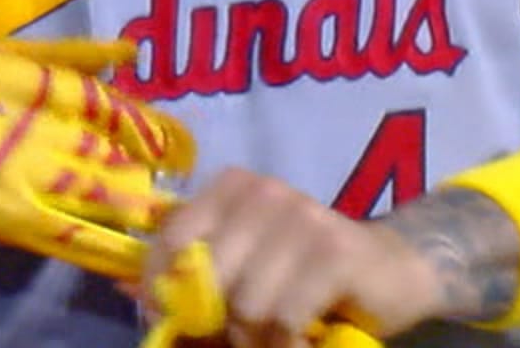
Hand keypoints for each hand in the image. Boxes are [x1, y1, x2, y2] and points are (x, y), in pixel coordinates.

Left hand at [142, 167, 440, 347]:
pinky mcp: (336, 252)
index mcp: (233, 186)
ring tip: (278, 336)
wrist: (394, 272)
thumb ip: (191, 275)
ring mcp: (303, 217)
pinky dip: (289, 342)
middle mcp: (265, 191)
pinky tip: (304, 337)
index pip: (171, 238)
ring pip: (246, 305)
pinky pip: (285, 316)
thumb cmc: (305, 274)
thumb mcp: (244, 267)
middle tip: (241, 336)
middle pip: (207, 280)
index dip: (162, 289)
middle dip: (218, 324)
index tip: (172, 321)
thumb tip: (126, 292)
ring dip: (257, 339)